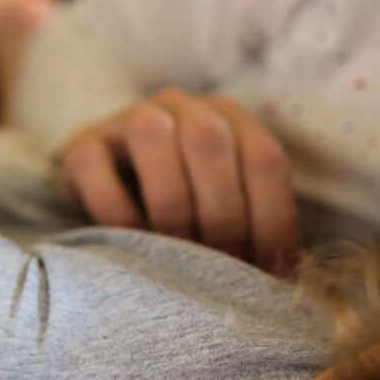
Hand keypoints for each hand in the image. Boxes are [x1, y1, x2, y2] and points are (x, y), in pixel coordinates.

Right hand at [58, 90, 301, 273]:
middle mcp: (185, 107)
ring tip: (174, 255)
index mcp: (233, 119)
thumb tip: (298, 273)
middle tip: (215, 268)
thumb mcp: (222, 208)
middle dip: (219, 216)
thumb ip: (257, 228)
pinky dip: (119, 216)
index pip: (265, 158)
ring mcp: (129, 118)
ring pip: (153, 137)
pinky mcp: (81, 146)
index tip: (262, 272)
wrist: (105, 185)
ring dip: (170, 206)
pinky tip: (130, 246)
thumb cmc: (178, 206)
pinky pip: (98, 173)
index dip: (271, 219)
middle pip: (212, 142)